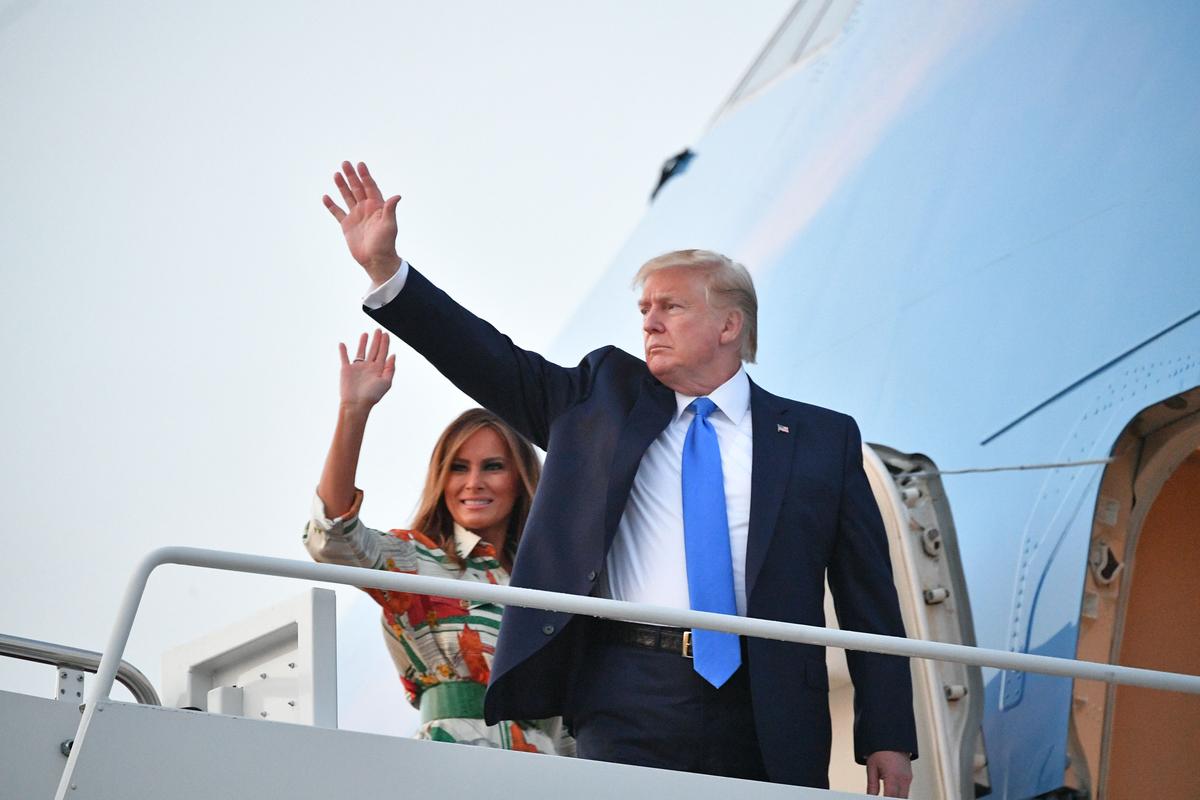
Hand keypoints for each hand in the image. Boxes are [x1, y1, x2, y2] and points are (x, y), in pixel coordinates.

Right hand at [323, 161, 402, 284]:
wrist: (376, 260)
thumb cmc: (386, 243)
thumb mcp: (389, 225)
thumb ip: (390, 210)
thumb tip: (397, 196)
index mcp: (377, 207)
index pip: (370, 187)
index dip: (365, 176)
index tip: (360, 165)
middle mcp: (366, 208)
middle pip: (357, 188)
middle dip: (352, 176)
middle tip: (345, 163)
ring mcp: (356, 216)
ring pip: (347, 197)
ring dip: (342, 186)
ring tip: (336, 174)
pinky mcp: (347, 225)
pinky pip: (337, 212)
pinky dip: (331, 205)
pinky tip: (326, 197)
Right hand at [339, 330, 395, 409]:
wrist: (356, 404)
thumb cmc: (372, 395)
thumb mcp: (386, 382)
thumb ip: (390, 368)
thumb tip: (393, 355)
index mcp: (378, 369)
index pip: (383, 353)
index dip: (385, 343)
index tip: (386, 334)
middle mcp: (368, 367)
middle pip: (374, 350)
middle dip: (377, 340)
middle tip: (379, 330)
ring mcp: (357, 368)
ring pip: (361, 352)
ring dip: (363, 343)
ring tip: (365, 334)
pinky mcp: (346, 369)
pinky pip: (344, 358)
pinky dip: (343, 351)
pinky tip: (342, 344)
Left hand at [866, 750, 911, 797]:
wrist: (892, 739)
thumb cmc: (881, 750)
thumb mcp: (872, 767)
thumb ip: (872, 785)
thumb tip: (870, 796)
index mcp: (893, 775)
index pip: (890, 796)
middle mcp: (903, 778)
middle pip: (899, 799)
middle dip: (890, 799)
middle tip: (881, 798)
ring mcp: (908, 778)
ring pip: (904, 797)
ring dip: (895, 797)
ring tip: (885, 794)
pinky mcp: (909, 777)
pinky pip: (905, 791)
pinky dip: (898, 794)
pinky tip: (891, 792)